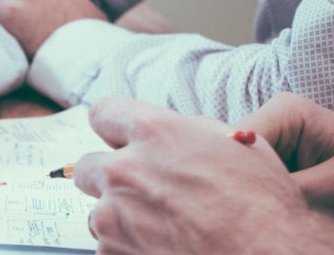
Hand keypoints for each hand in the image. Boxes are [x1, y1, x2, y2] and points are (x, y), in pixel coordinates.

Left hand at [75, 96, 333, 253]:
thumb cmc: (264, 209)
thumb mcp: (236, 146)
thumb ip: (190, 131)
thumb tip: (174, 131)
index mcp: (154, 134)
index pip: (104, 113)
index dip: (113, 127)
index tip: (120, 139)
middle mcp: (124, 171)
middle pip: (90, 166)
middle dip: (111, 178)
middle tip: (143, 193)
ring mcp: (113, 216)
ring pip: (99, 212)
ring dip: (122, 219)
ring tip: (164, 230)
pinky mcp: (111, 252)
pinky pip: (108, 247)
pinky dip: (128, 249)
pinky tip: (163, 250)